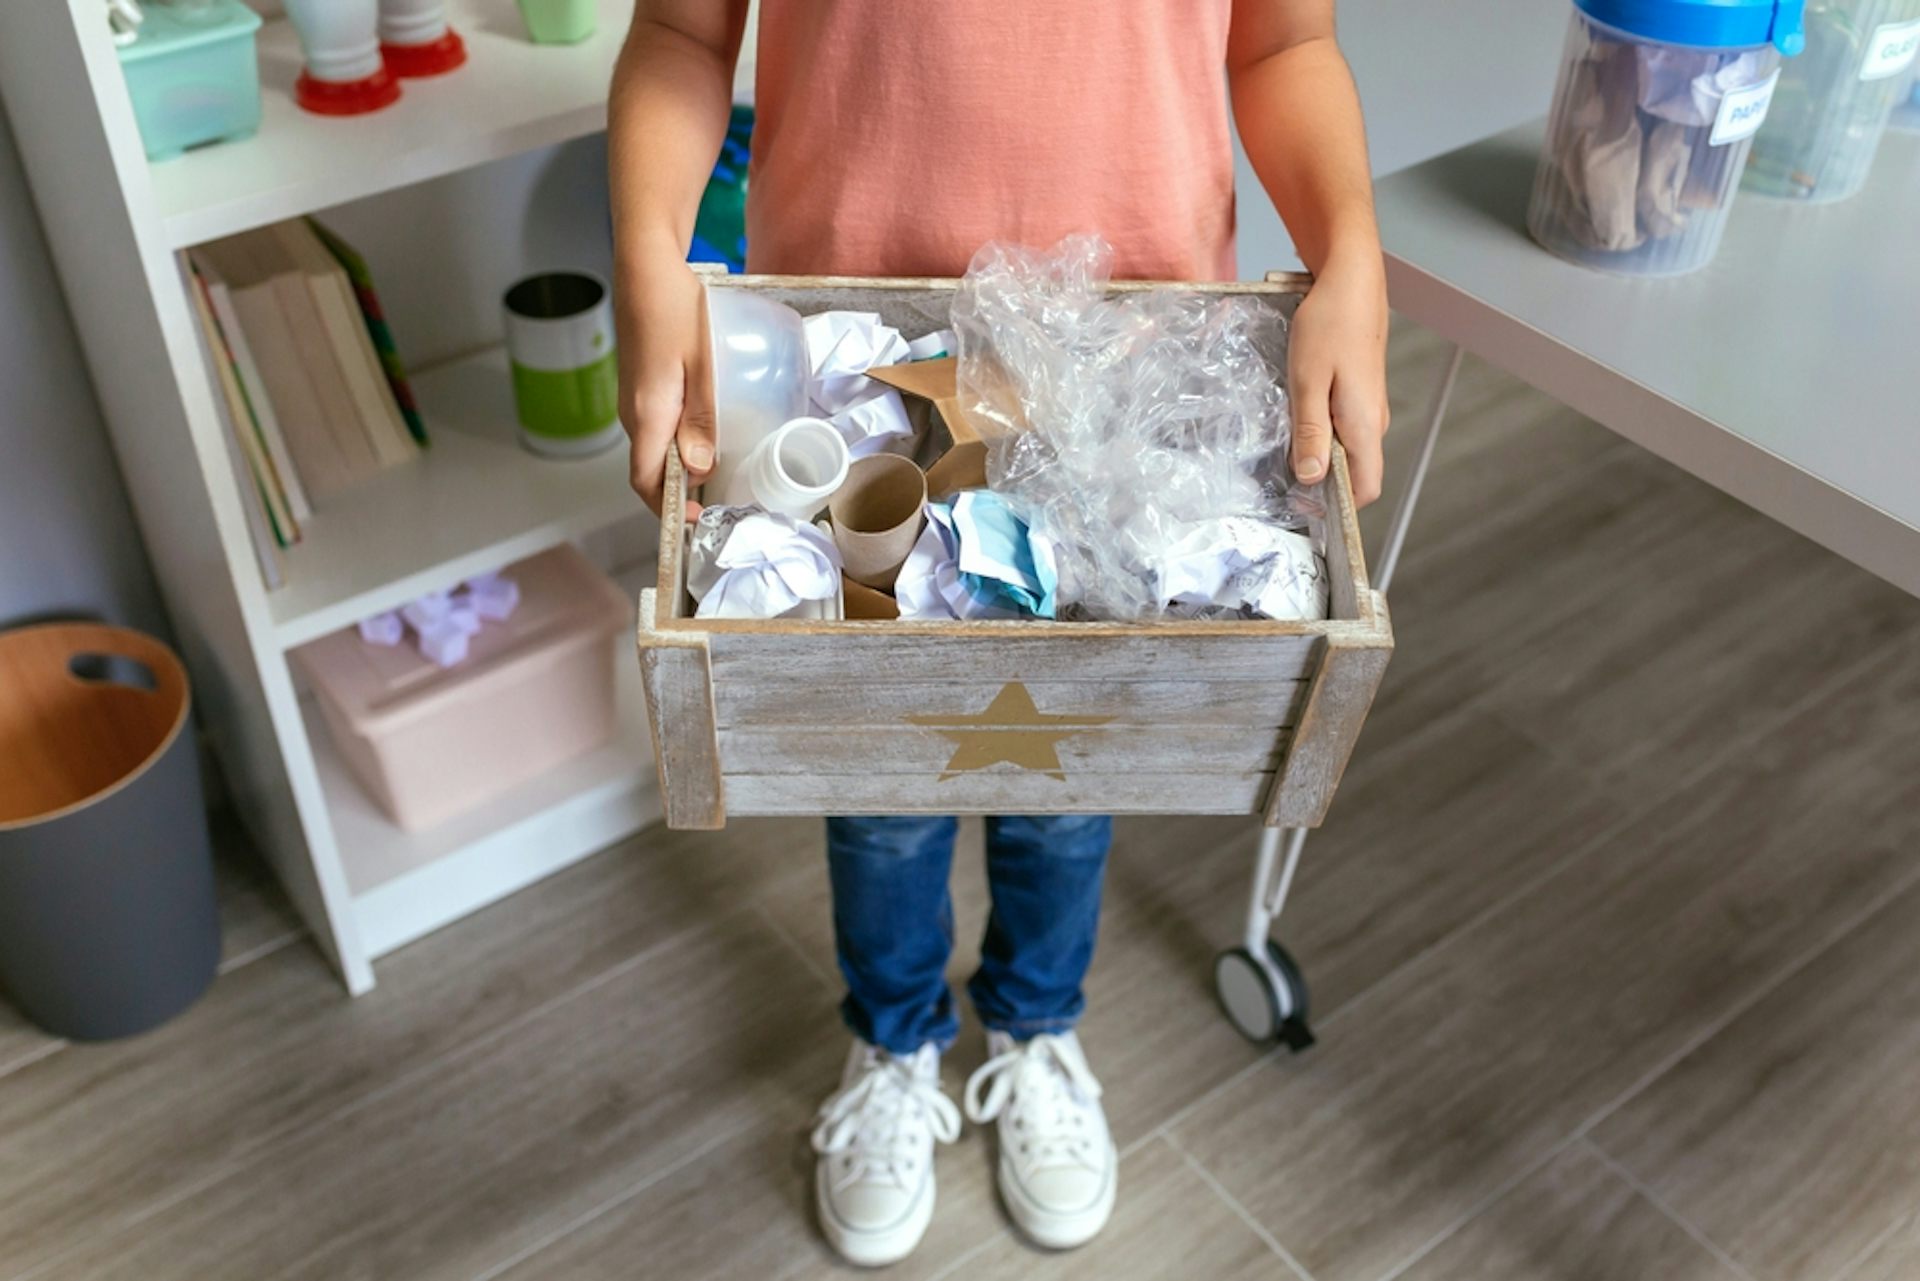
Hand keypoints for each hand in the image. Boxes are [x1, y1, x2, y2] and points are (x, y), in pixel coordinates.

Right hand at [615, 249, 715, 519]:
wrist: (646, 266)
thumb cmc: (675, 307)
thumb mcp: (701, 363)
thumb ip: (701, 418)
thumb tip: (698, 469)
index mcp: (647, 413)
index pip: (645, 481)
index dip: (668, 508)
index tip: (697, 518)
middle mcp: (632, 412)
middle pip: (648, 470)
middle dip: (678, 493)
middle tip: (719, 499)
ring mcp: (632, 399)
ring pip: (652, 448)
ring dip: (678, 467)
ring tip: (718, 471)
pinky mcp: (639, 385)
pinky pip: (654, 426)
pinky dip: (675, 442)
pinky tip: (704, 433)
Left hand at [1288, 249, 1389, 505]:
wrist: (1350, 280)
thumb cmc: (1330, 324)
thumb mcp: (1309, 382)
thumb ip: (1311, 432)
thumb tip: (1312, 477)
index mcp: (1365, 425)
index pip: (1366, 489)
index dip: (1338, 506)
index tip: (1303, 506)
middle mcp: (1374, 421)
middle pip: (1355, 472)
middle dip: (1322, 482)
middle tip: (1281, 476)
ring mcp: (1369, 406)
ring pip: (1348, 449)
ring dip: (1320, 454)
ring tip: (1285, 442)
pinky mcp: (1361, 392)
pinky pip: (1344, 426)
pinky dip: (1322, 431)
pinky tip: (1298, 415)